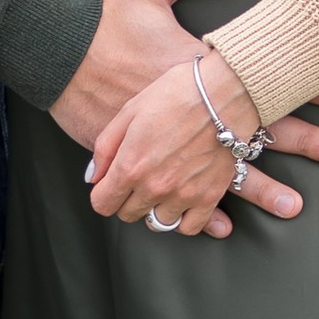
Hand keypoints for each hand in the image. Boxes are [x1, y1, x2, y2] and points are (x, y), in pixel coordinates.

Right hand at [48, 0, 318, 201]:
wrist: (53, 51)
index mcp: (198, 71)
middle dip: (300, 143)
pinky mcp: (136, 160)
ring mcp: (164, 143)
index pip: (261, 83)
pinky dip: (200, 214)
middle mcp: (188, 112)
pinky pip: (174, 194)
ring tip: (293, 205)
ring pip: (222, 174)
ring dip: (260, 190)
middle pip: (253, 132)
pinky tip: (224, 226)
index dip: (300, 90)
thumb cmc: (101, 17)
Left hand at [88, 54, 318, 236]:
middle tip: (139, 179)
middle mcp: (155, 187)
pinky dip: (183, 219)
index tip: (111, 185)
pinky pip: (190, 227)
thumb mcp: (130, 111)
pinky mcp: (210, 196)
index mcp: (130, 165)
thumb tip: (93, 178)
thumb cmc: (176, 93)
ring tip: (163, 187)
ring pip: (158, 223)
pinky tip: (183, 200)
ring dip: (156, 208)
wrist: (225, 91)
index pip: (103, 204)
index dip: (104, 194)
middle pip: (128, 214)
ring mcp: (183, 194)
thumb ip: (105, 148)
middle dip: (128, 199)